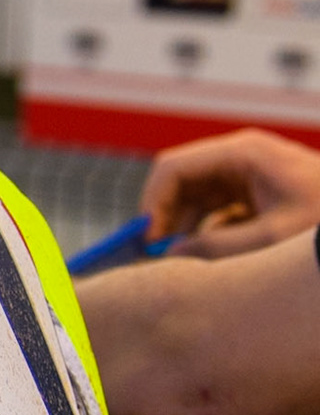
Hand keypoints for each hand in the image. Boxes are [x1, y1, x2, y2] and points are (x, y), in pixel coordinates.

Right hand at [141, 128, 319, 257]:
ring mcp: (248, 175)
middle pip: (180, 182)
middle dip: (165, 217)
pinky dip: (207, 232)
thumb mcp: (270, 238)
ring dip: (185, 227)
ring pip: (196, 198)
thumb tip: (172, 257)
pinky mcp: (256, 195)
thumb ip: (215, 247)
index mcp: (242, 153)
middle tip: (155, 255)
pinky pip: (216, 211)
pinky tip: (211, 256)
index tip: (145, 240)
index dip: (151, 203)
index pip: (173, 168)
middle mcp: (240, 158)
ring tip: (181, 260)